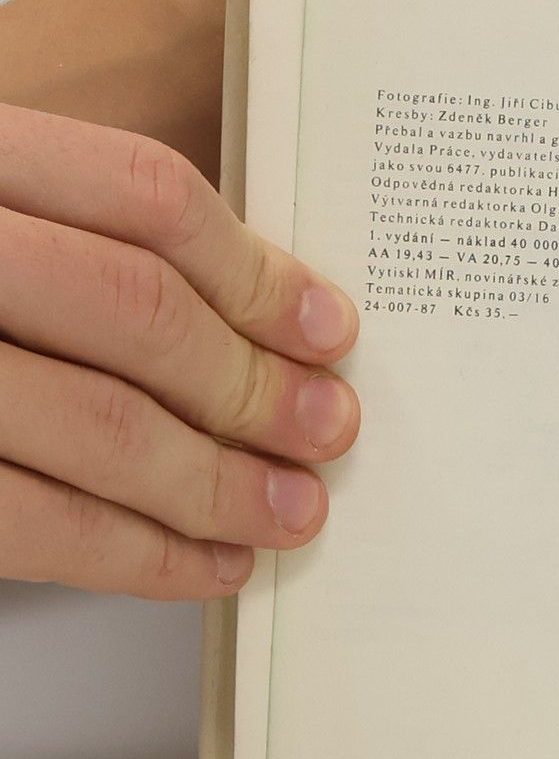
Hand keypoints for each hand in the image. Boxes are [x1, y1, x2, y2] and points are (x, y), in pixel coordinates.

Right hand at [0, 104, 359, 598]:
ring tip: (290, 511)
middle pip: (135, 310)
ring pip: (98, 427)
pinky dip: (141, 556)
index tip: (326, 329)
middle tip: (325, 429)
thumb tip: (263, 319)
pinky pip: (34, 524)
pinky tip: (207, 563)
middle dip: (252, 384)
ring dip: (218, 484)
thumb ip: (85, 236)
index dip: (256, 271)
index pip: (143, 195)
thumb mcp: (5, 218)